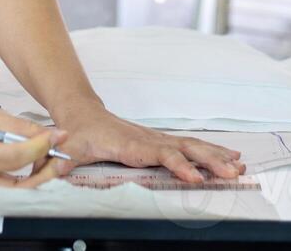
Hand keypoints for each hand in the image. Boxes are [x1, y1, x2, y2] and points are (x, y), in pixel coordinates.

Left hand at [53, 108, 244, 183]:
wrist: (80, 114)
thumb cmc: (76, 134)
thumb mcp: (66, 149)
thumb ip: (59, 161)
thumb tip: (50, 172)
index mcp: (128, 144)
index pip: (159, 154)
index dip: (177, 165)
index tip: (194, 177)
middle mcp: (148, 139)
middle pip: (185, 148)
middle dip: (210, 160)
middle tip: (233, 172)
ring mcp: (157, 138)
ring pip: (193, 145)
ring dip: (217, 156)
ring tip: (240, 166)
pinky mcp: (161, 141)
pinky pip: (191, 146)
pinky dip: (213, 151)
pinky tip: (230, 157)